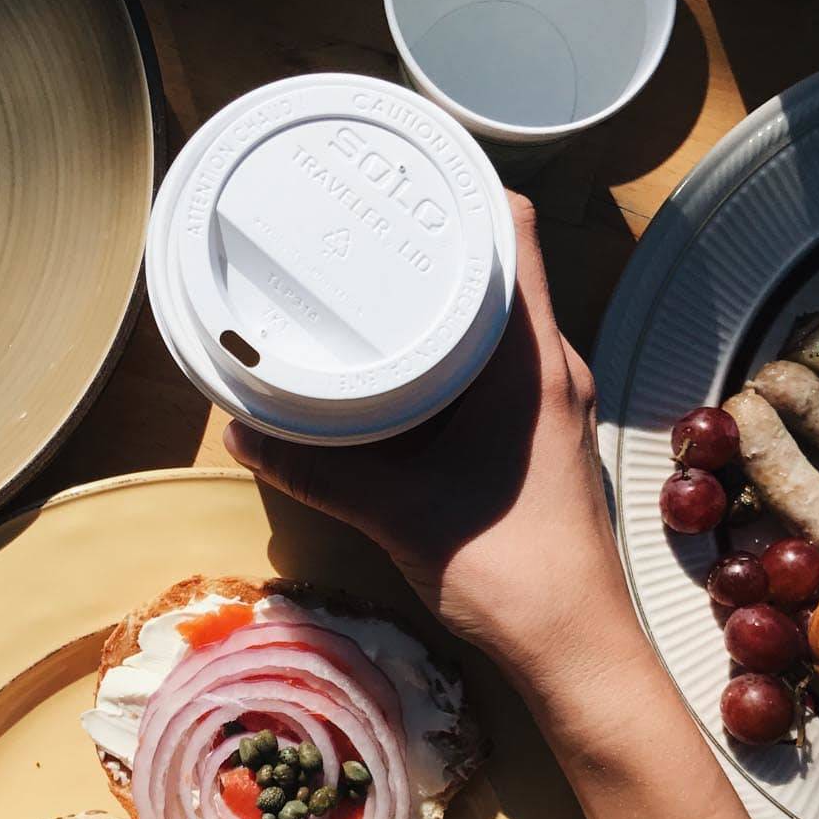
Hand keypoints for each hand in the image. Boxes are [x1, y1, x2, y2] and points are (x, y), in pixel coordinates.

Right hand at [225, 194, 645, 701]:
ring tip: (376, 283)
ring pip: (503, 319)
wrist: (576, 646)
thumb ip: (317, 470)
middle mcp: (553, 368)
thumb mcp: (395, 514)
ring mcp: (555, 403)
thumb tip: (242, 431)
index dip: (467, 184)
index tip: (405, 172)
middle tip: (366, 226)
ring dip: (449, 298)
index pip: (516, 231)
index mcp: (531, 363)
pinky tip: (407, 367)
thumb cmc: (508, 572)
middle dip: (439, 238)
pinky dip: (458, 349)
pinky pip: (503, 364)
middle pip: (504, 267)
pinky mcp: (546, 436)